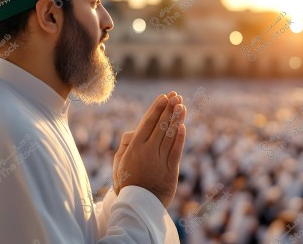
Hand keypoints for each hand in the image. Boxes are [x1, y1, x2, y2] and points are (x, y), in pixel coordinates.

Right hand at [117, 92, 186, 207]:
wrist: (136, 207)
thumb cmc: (127, 182)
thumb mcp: (119, 163)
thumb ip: (126, 145)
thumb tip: (134, 130)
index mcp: (134, 148)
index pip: (147, 123)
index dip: (156, 109)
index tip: (163, 97)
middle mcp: (147, 152)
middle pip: (160, 126)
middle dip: (169, 109)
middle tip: (175, 95)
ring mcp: (160, 161)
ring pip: (170, 136)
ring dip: (176, 119)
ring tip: (182, 106)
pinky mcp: (170, 172)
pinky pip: (176, 152)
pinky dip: (180, 139)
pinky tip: (183, 127)